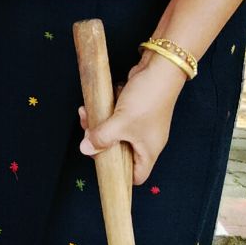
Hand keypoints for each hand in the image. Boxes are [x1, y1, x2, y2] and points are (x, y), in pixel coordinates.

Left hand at [79, 56, 183, 184]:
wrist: (160, 68)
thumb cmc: (147, 99)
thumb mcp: (121, 122)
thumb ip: (102, 138)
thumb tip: (85, 149)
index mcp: (148, 151)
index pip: (136, 176)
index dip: (119, 175)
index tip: (100, 162)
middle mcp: (146, 140)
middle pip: (119, 152)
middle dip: (100, 143)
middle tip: (87, 132)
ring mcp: (140, 124)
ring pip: (114, 132)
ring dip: (99, 125)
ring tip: (85, 114)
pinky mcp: (135, 109)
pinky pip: (116, 117)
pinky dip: (105, 112)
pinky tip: (97, 103)